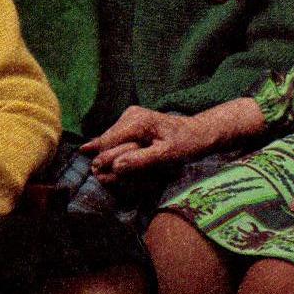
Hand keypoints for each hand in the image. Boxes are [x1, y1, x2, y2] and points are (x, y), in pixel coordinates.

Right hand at [83, 106, 218, 182]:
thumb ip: (141, 161)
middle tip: (112, 178)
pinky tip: (94, 151)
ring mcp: (130, 116)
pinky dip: (113, 149)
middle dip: (108, 160)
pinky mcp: (132, 121)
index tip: (103, 178)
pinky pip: (116, 138)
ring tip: (122, 172)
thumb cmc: (187, 145)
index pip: (107, 144)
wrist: (200, 132)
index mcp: (137, 122)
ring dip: (113, 157)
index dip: (104, 162)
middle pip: (106, 143)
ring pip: (109, 141)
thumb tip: (115, 167)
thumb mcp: (167, 156)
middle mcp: (130, 115)